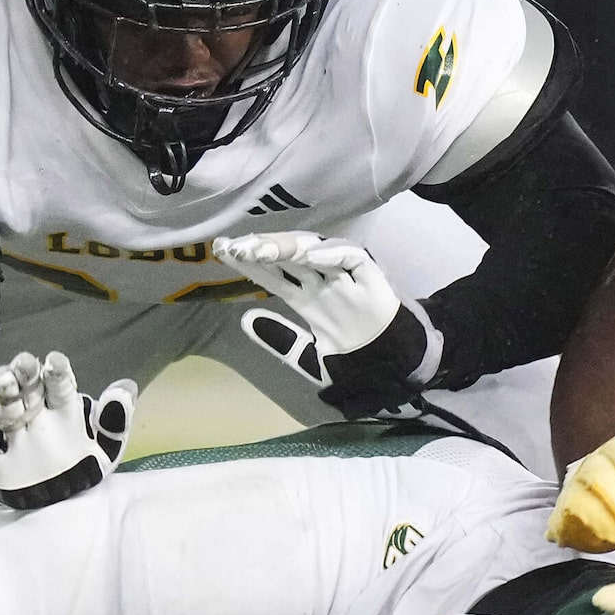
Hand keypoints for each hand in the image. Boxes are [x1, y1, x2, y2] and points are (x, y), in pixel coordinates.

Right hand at [0, 351, 135, 509]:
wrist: (53, 511)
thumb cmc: (79, 474)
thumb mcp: (104, 452)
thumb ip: (114, 423)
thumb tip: (128, 385)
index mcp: (64, 414)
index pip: (60, 387)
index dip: (57, 373)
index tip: (54, 361)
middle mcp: (37, 419)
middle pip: (29, 391)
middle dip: (26, 375)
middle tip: (23, 361)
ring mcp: (13, 438)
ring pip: (6, 410)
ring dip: (3, 394)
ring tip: (1, 379)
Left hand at [215, 232, 428, 397]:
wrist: (392, 367)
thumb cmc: (354, 358)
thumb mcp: (309, 356)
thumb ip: (280, 339)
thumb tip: (245, 321)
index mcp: (307, 298)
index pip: (272, 274)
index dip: (247, 263)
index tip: (221, 253)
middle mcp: (322, 282)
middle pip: (287, 257)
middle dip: (260, 249)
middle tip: (233, 246)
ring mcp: (345, 278)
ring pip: (314, 251)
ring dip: (287, 247)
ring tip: (260, 248)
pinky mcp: (371, 277)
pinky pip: (352, 257)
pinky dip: (333, 253)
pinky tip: (310, 256)